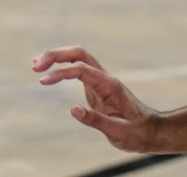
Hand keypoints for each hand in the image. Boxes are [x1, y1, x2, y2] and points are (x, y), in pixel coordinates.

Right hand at [33, 46, 159, 151]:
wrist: (151, 131)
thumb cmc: (137, 132)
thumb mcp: (118, 131)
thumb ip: (96, 120)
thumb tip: (72, 109)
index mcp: (110, 85)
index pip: (81, 70)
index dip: (60, 73)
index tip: (43, 81)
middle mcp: (105, 78)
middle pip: (79, 54)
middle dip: (56, 55)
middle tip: (35, 65)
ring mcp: (101, 81)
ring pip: (78, 58)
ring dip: (57, 57)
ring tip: (36, 65)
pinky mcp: (97, 87)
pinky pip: (78, 70)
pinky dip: (62, 67)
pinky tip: (50, 73)